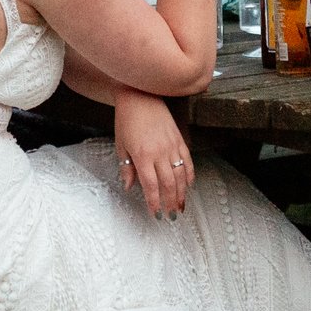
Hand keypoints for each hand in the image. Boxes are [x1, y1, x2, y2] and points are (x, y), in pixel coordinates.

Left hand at [112, 90, 193, 218]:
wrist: (140, 96)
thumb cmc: (127, 120)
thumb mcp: (121, 145)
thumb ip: (126, 168)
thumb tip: (129, 187)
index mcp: (143, 156)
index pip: (151, 186)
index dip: (155, 202)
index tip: (156, 213)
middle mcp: (159, 152)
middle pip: (169, 184)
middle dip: (171, 202)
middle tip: (171, 214)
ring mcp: (172, 146)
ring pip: (181, 175)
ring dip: (182, 193)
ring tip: (181, 205)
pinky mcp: (179, 139)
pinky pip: (188, 160)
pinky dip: (190, 174)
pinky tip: (190, 185)